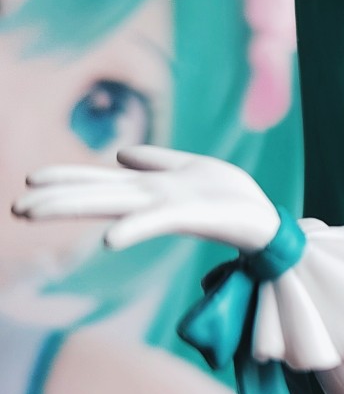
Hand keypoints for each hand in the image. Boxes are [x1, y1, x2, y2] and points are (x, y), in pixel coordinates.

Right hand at [13, 145, 279, 252]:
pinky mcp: (192, 215)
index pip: (99, 181)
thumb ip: (156, 161)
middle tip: (17, 208)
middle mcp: (152, 199)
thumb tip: (120, 155)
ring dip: (77, 208)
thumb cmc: (230, 195)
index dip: (66, 179)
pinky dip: (134, 228)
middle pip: (96, 195)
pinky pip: (157, 221)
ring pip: (114, 205)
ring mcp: (169, 208)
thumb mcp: (191, 167)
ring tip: (38, 214)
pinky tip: (109, 238)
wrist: (267, 218)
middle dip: (57, 200)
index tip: (29, 182)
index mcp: (151, 187)